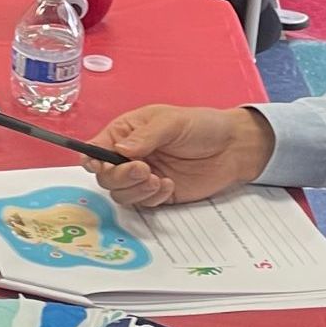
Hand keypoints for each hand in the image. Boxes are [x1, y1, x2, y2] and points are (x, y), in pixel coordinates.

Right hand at [81, 105, 274, 207]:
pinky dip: (152, 198)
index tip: (101, 165)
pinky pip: (142, 204)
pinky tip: (169, 185)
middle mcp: (129, 156)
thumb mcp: (172, 122)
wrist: (233, 149)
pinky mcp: (157, 194)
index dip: (92, 159)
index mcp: (125, 132)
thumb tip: (120, 149)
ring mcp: (142, 177)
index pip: (95, 148)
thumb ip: (145, 136)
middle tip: (144, 170)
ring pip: (120, 194)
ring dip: (136, 190)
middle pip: (105, 176)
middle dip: (120, 176)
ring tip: (158, 178)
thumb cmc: (202, 126)